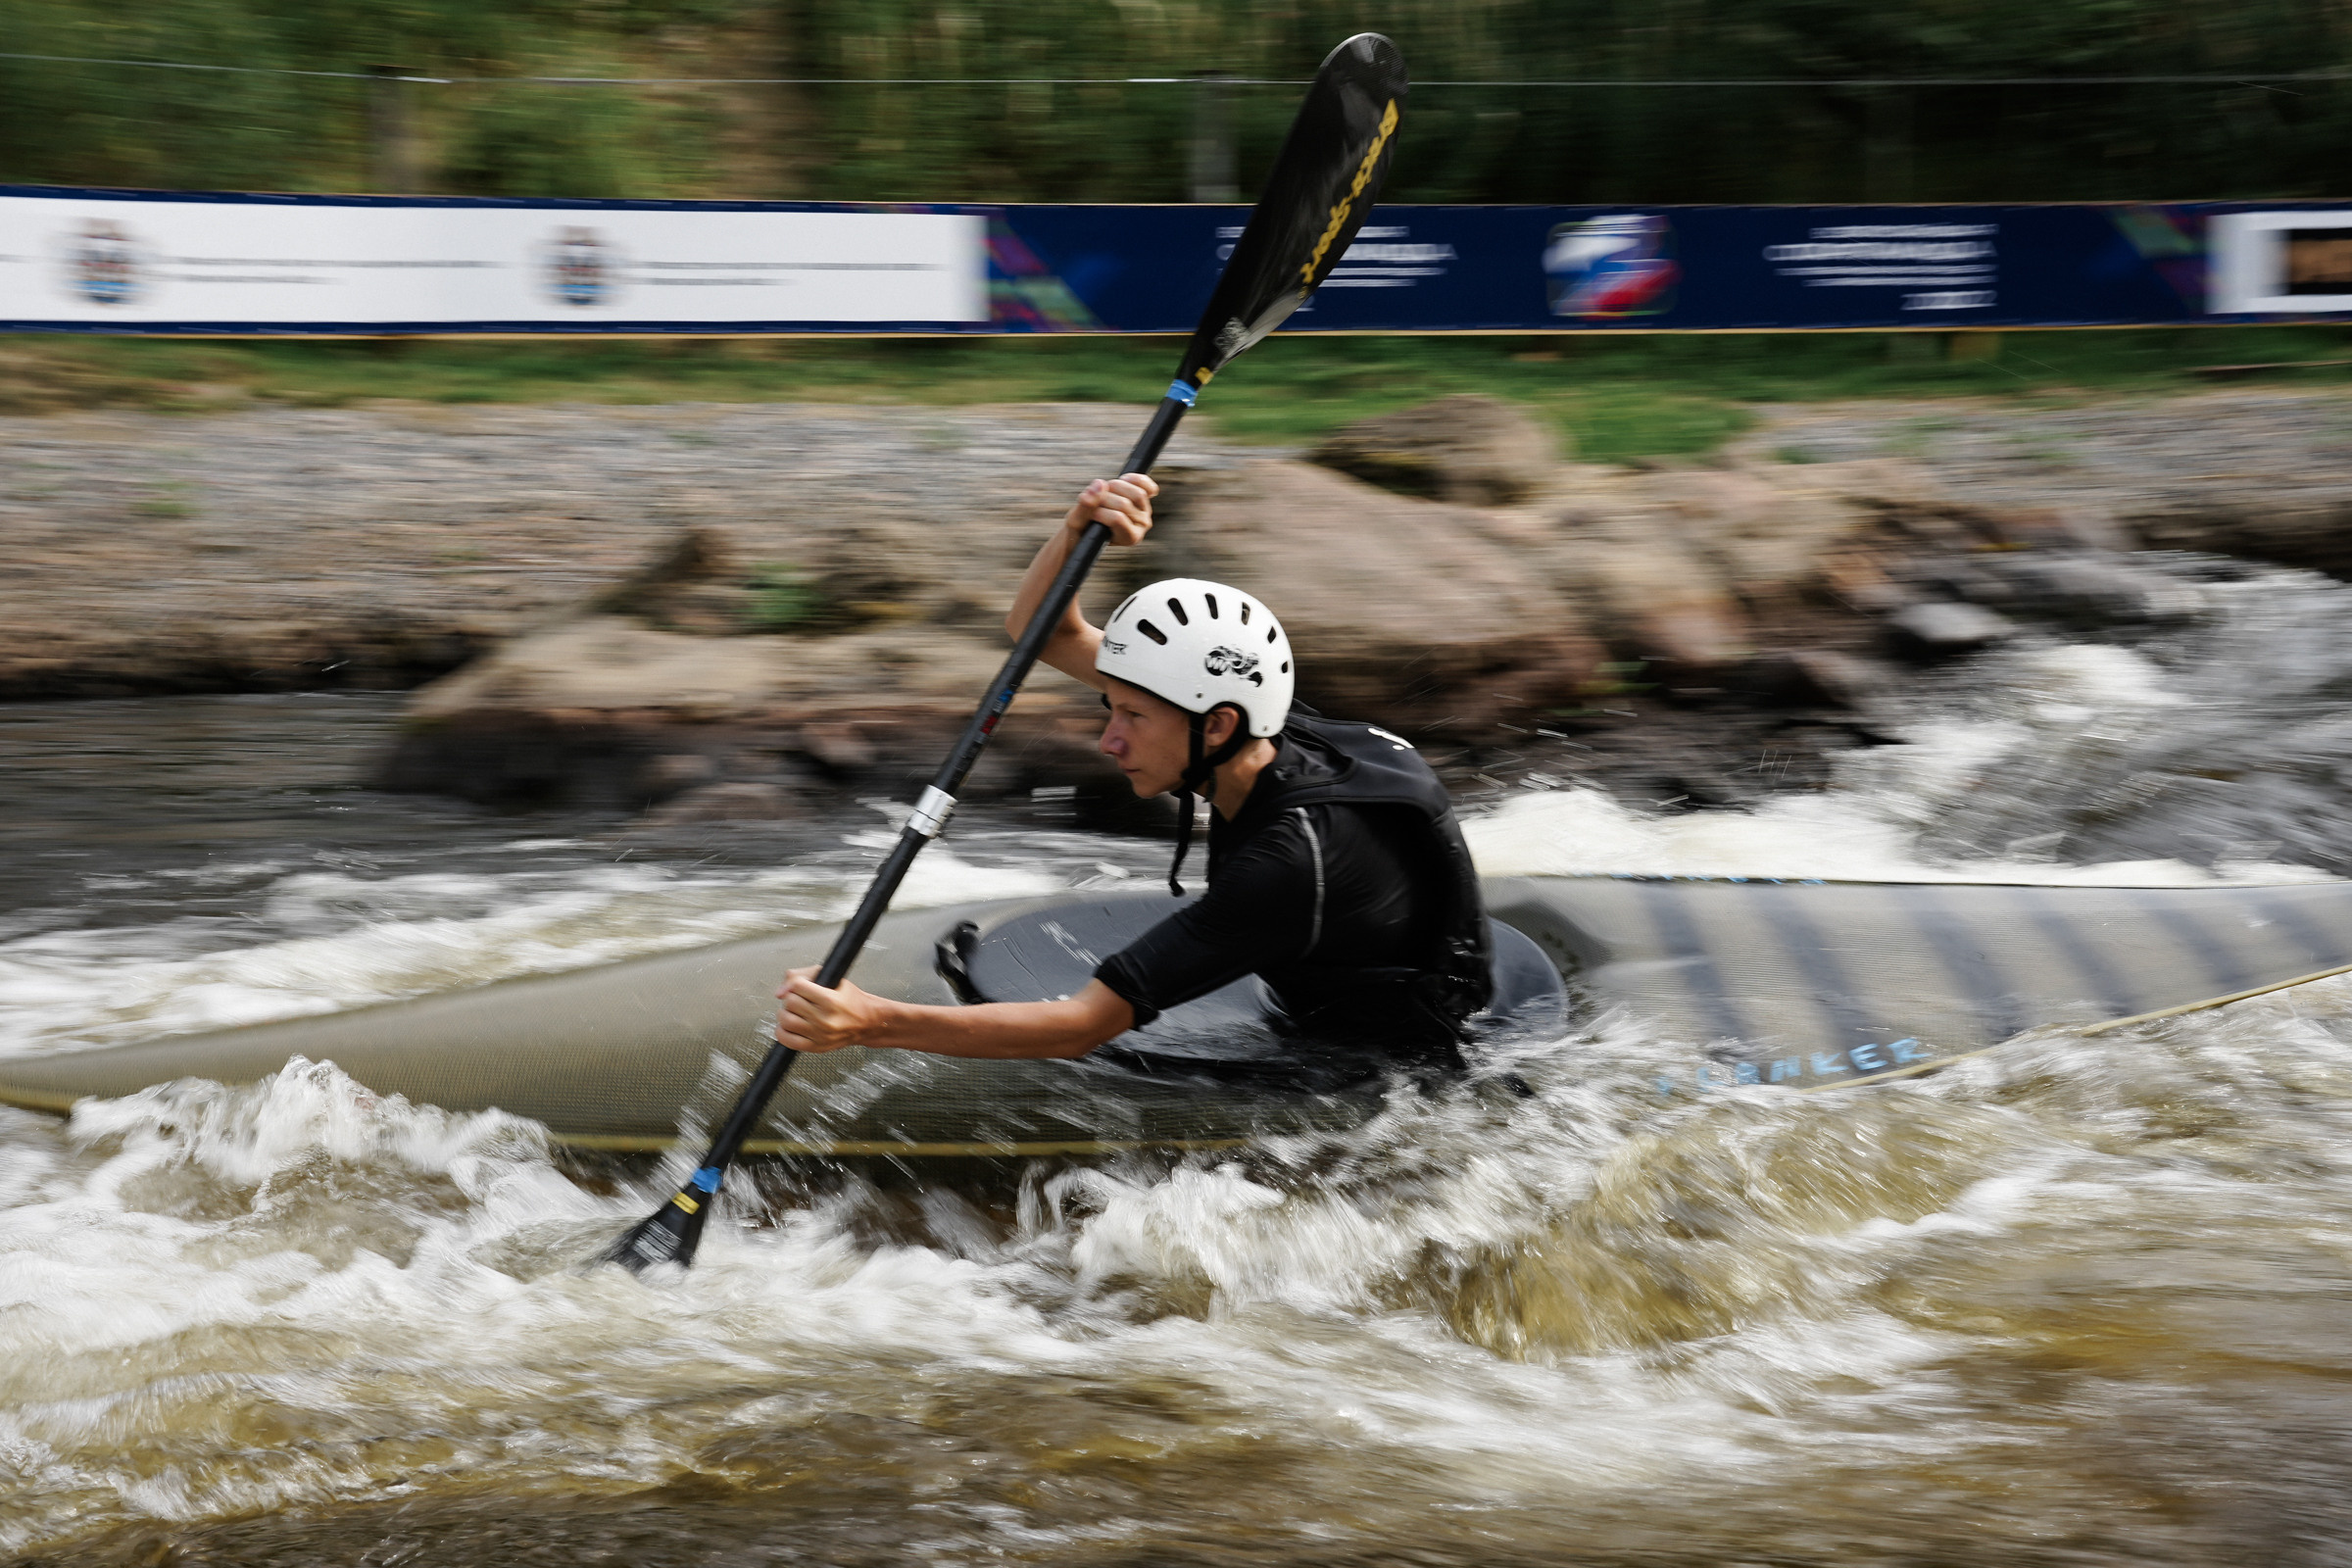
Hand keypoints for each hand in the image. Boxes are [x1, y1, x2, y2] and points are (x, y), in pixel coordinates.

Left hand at [775, 966, 889, 1052]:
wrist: (867, 1023)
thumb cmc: (851, 1000)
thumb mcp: (833, 978)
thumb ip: (803, 975)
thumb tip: (779, 993)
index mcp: (830, 1000)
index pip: (797, 986)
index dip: (798, 984)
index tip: (803, 987)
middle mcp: (824, 1019)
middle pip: (789, 1002)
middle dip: (792, 997)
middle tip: (801, 999)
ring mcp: (819, 1035)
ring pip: (785, 1020)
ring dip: (786, 1013)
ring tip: (795, 1012)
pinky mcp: (815, 1047)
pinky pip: (786, 1040)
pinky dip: (782, 1031)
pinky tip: (790, 1026)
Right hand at [1061, 473, 1156, 546]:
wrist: (1090, 523)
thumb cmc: (1082, 528)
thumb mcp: (1076, 522)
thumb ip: (1085, 507)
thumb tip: (1098, 484)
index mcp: (1128, 538)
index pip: (1117, 519)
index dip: (1100, 513)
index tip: (1091, 515)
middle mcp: (1141, 526)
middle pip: (1124, 504)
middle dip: (1104, 499)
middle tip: (1094, 501)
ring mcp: (1145, 511)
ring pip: (1136, 493)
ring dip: (1115, 487)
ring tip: (1103, 491)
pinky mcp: (1144, 498)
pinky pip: (1148, 486)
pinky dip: (1136, 479)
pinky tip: (1124, 479)